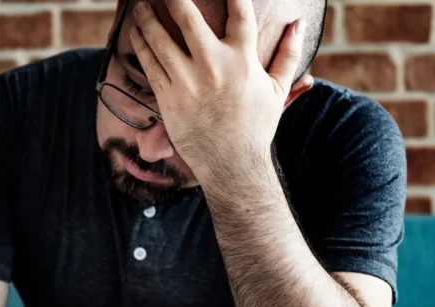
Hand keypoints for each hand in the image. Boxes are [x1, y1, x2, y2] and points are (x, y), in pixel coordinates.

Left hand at [129, 0, 308, 182]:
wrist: (230, 163)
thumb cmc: (255, 126)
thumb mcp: (278, 89)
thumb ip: (288, 53)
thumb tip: (298, 23)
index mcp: (242, 59)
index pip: (239, 12)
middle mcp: (212, 65)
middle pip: (188, 19)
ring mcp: (187, 81)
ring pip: (161, 40)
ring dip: (147, 19)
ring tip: (139, 6)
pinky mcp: (168, 98)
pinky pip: (150, 65)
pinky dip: (142, 46)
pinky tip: (136, 34)